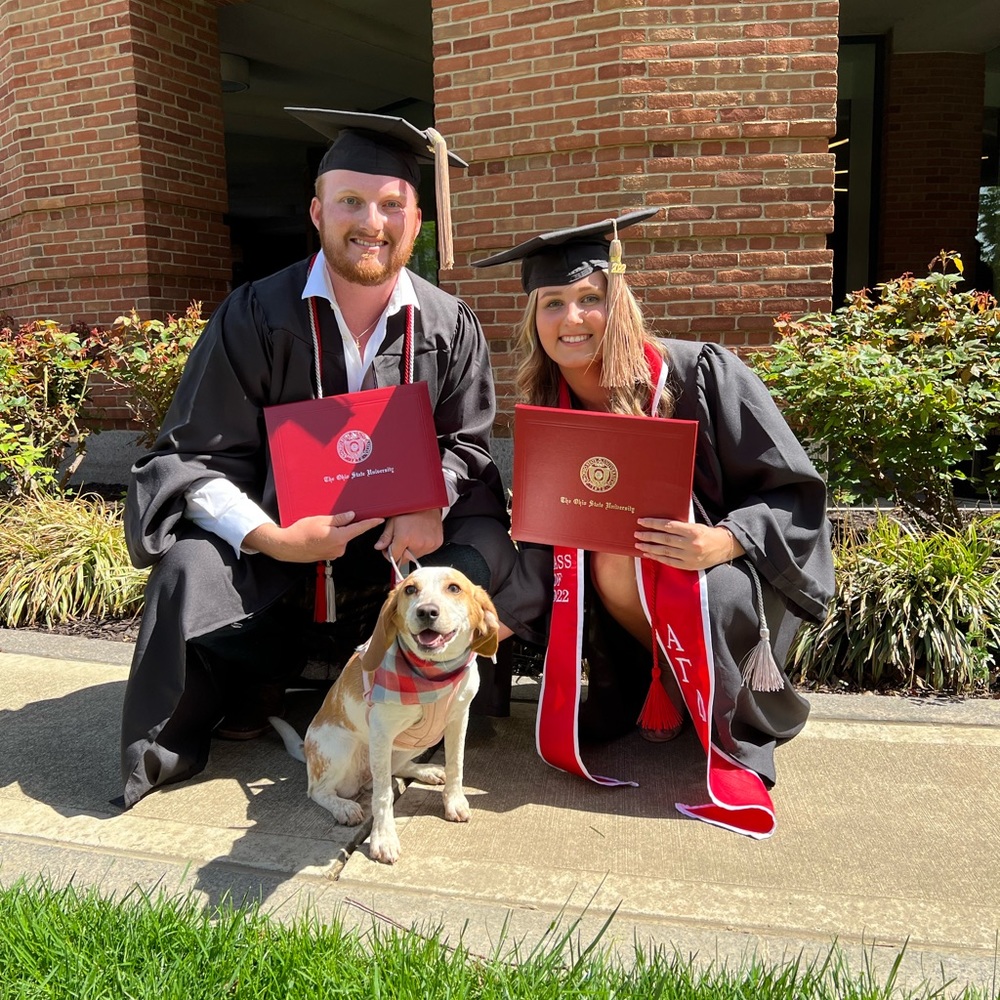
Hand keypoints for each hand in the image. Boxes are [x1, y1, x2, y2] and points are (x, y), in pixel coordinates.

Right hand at [244, 512, 382, 562]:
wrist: (286, 546)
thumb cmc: (300, 532)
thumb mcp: (320, 520)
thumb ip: (338, 519)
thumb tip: (351, 516)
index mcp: (339, 538)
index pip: (359, 529)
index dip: (371, 523)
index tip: (380, 519)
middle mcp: (339, 548)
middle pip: (348, 533)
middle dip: (342, 526)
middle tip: (326, 521)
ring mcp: (333, 554)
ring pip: (340, 538)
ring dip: (333, 532)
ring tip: (317, 530)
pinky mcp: (328, 556)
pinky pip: (333, 544)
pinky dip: (328, 538)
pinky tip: (317, 536)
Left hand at [373, 508, 443, 563]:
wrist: (428, 503)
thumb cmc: (411, 509)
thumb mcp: (393, 521)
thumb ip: (386, 537)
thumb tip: (379, 547)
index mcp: (405, 538)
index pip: (394, 557)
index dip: (389, 554)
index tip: (389, 549)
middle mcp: (418, 543)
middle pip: (405, 559)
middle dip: (401, 552)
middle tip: (401, 540)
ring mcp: (429, 544)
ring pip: (416, 556)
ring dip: (412, 550)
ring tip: (412, 536)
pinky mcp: (436, 544)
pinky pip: (426, 551)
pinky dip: (422, 547)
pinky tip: (420, 536)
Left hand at [634, 519, 743, 570]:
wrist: (724, 547)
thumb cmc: (706, 533)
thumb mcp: (695, 525)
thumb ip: (679, 526)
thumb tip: (658, 524)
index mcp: (693, 531)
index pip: (668, 526)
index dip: (654, 524)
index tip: (642, 521)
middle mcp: (691, 544)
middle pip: (664, 539)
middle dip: (648, 536)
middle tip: (637, 533)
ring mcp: (689, 557)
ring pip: (665, 552)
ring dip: (650, 548)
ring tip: (638, 544)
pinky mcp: (688, 566)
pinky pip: (669, 562)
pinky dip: (657, 558)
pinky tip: (648, 554)